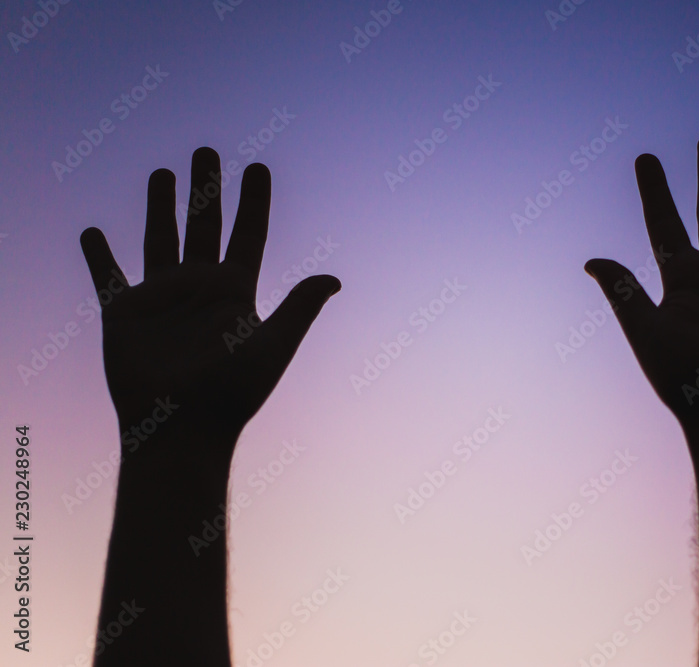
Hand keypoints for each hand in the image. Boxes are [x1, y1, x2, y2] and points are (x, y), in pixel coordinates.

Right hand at [80, 147, 339, 451]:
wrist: (181, 429)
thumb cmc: (231, 393)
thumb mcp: (272, 345)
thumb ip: (299, 307)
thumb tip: (335, 278)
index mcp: (236, 291)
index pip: (248, 234)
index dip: (254, 201)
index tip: (257, 166)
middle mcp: (199, 289)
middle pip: (204, 224)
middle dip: (206, 188)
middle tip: (206, 151)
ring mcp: (161, 299)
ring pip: (160, 238)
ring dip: (160, 205)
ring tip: (162, 172)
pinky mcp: (123, 314)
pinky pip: (108, 276)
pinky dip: (99, 255)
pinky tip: (93, 233)